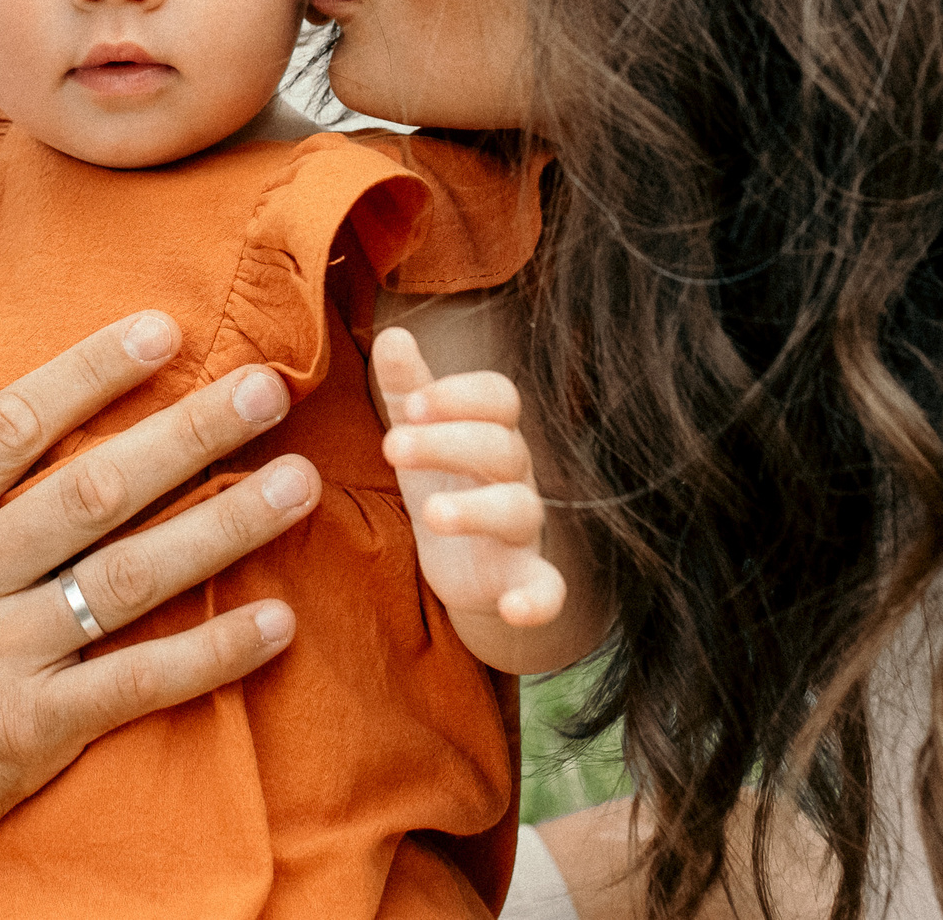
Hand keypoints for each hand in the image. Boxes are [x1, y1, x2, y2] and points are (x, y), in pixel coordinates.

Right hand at [0, 311, 321, 918]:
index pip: (13, 423)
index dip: (93, 370)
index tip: (162, 331)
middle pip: (97, 485)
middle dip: (191, 431)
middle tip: (266, 387)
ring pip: (135, 573)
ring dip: (228, 524)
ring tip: (299, 484)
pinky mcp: (28, 731)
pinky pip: (140, 683)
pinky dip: (214, 653)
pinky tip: (277, 625)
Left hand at [375, 326, 564, 671]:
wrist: (467, 568)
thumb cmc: (443, 481)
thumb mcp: (420, 433)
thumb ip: (408, 386)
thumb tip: (393, 334)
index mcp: (489, 432)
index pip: (498, 397)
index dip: (460, 395)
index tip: (413, 404)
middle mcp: (514, 475)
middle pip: (501, 446)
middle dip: (449, 442)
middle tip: (393, 446)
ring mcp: (523, 530)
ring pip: (520, 510)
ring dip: (478, 510)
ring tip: (430, 515)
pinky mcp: (524, 581)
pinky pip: (549, 590)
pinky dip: (539, 601)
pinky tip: (513, 607)